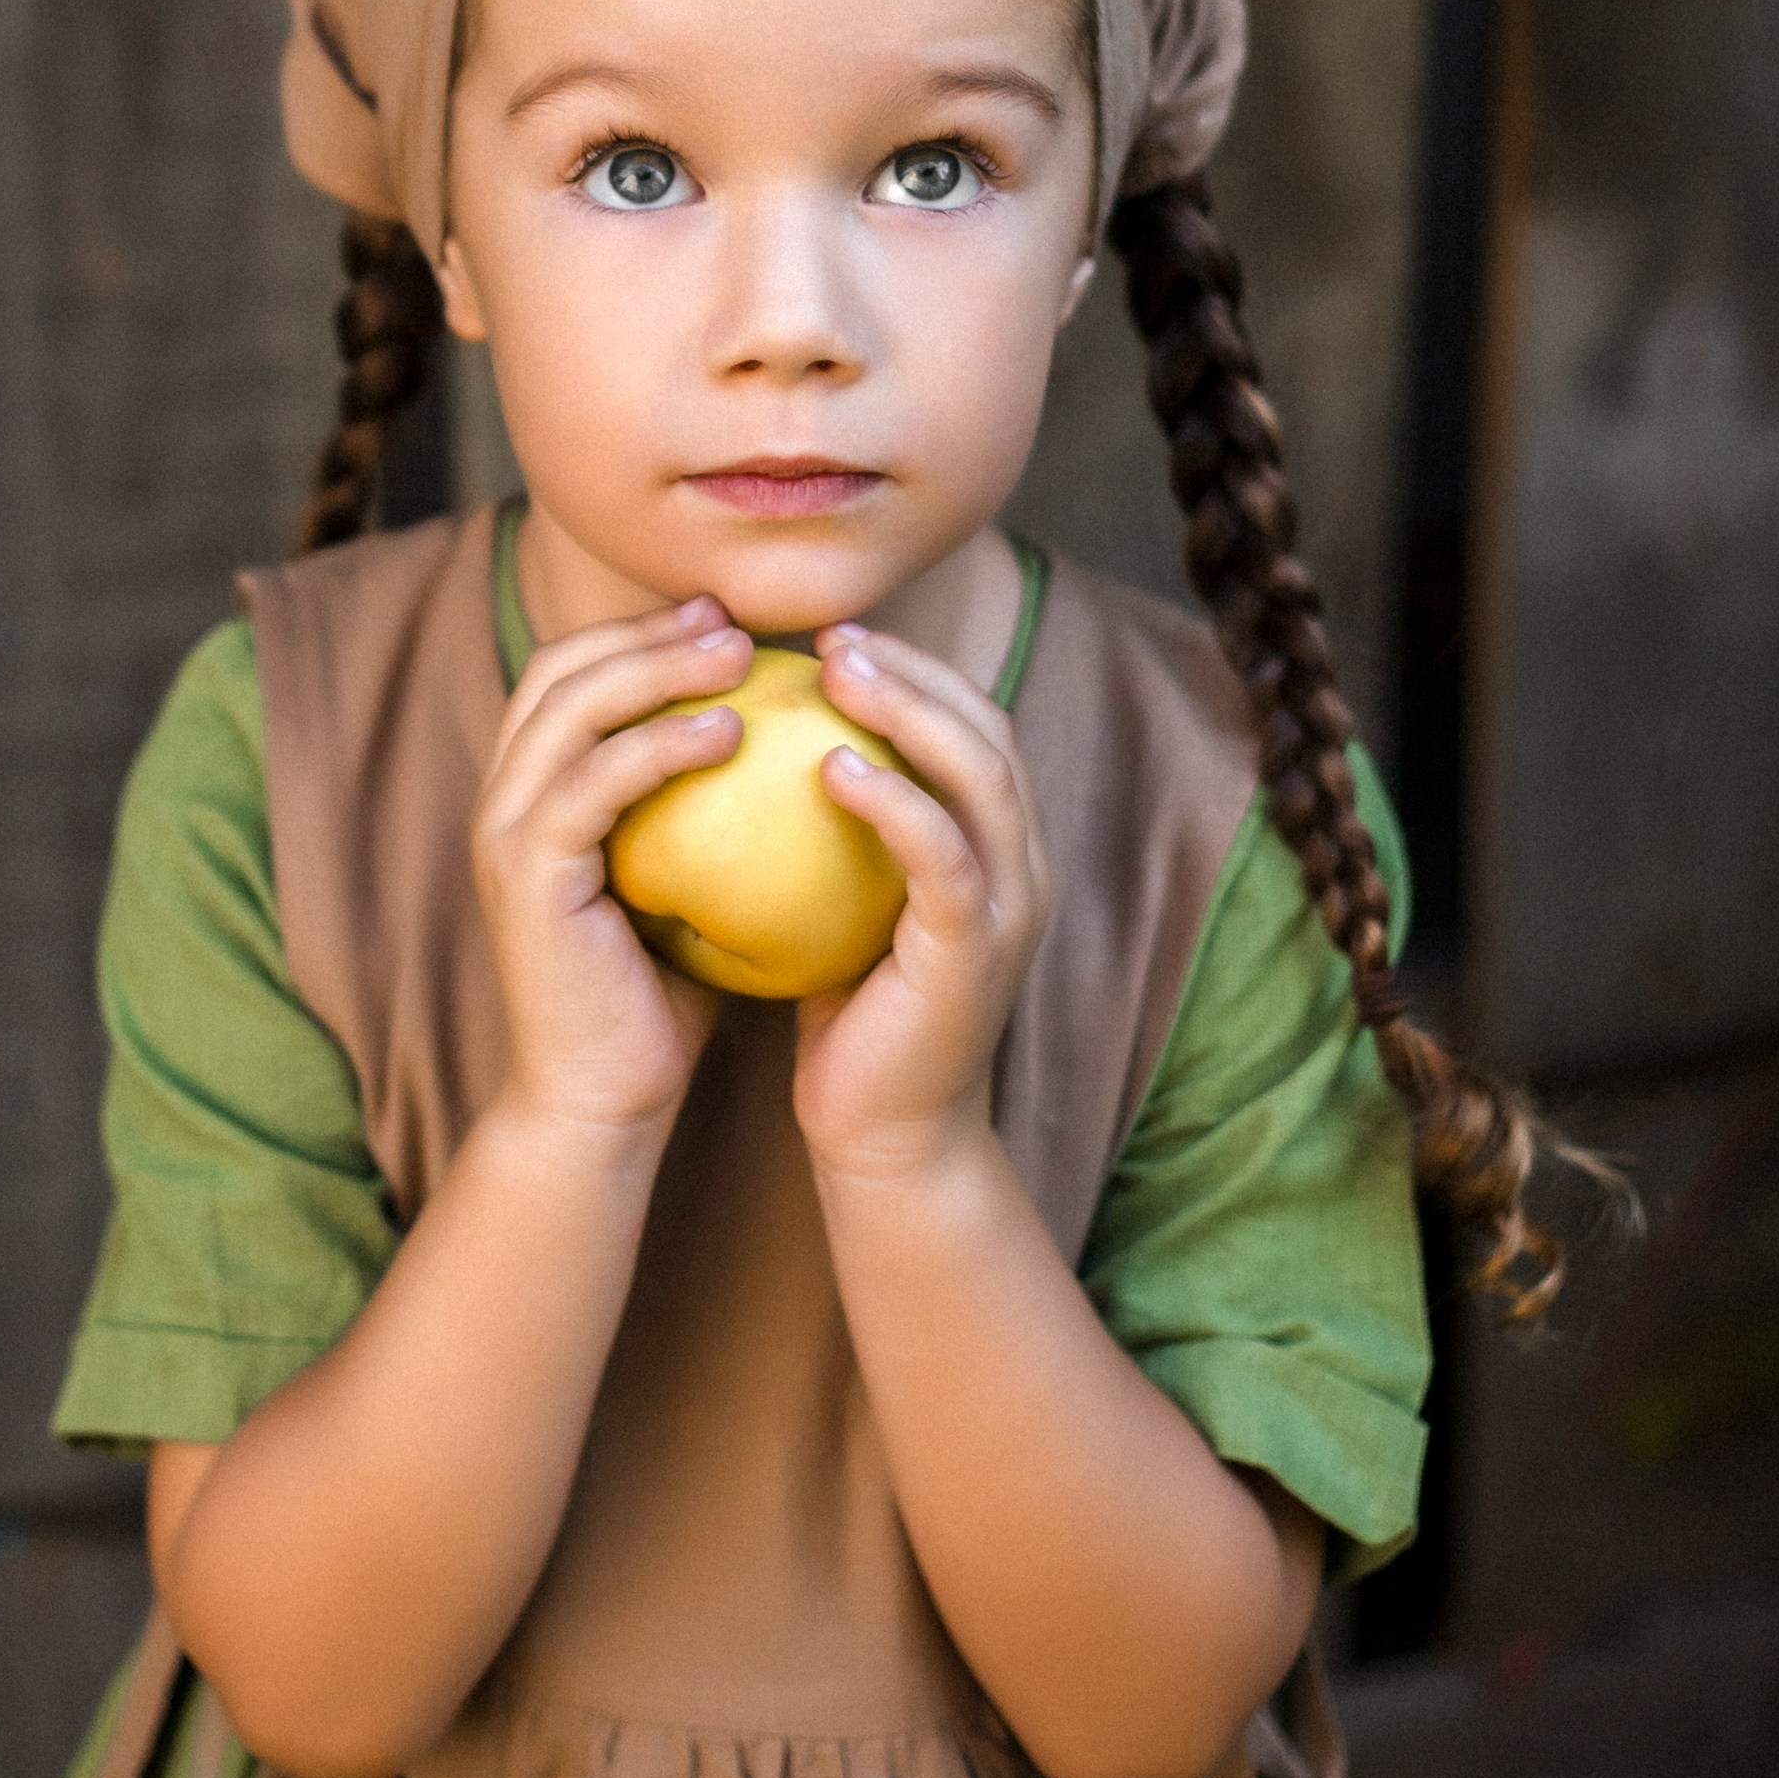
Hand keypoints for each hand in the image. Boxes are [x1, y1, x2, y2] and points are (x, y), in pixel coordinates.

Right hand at [472, 595, 746, 1142]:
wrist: (603, 1101)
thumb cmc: (659, 998)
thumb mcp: (683, 882)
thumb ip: (703, 813)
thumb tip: (787, 743)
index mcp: (529, 793)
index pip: (568, 672)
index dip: (639, 631)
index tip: (724, 620)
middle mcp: (502, 799)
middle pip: (562, 668)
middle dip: (649, 630)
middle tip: (736, 622)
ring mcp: (505, 833)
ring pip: (572, 708)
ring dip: (658, 667)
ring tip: (742, 658)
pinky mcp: (528, 874)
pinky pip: (594, 781)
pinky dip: (660, 743)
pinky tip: (732, 733)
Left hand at [790, 624, 1049, 1179]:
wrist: (885, 1141)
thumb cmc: (850, 1020)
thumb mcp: (846, 904)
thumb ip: (835, 834)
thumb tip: (755, 748)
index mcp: (999, 850)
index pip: (974, 726)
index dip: (916, 669)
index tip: (836, 637)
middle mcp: (1022, 868)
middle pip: (988, 730)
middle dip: (915, 669)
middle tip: (832, 636)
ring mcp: (1009, 910)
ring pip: (981, 776)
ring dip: (910, 710)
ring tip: (836, 672)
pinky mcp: (975, 953)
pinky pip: (943, 855)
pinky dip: (896, 800)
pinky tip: (831, 765)